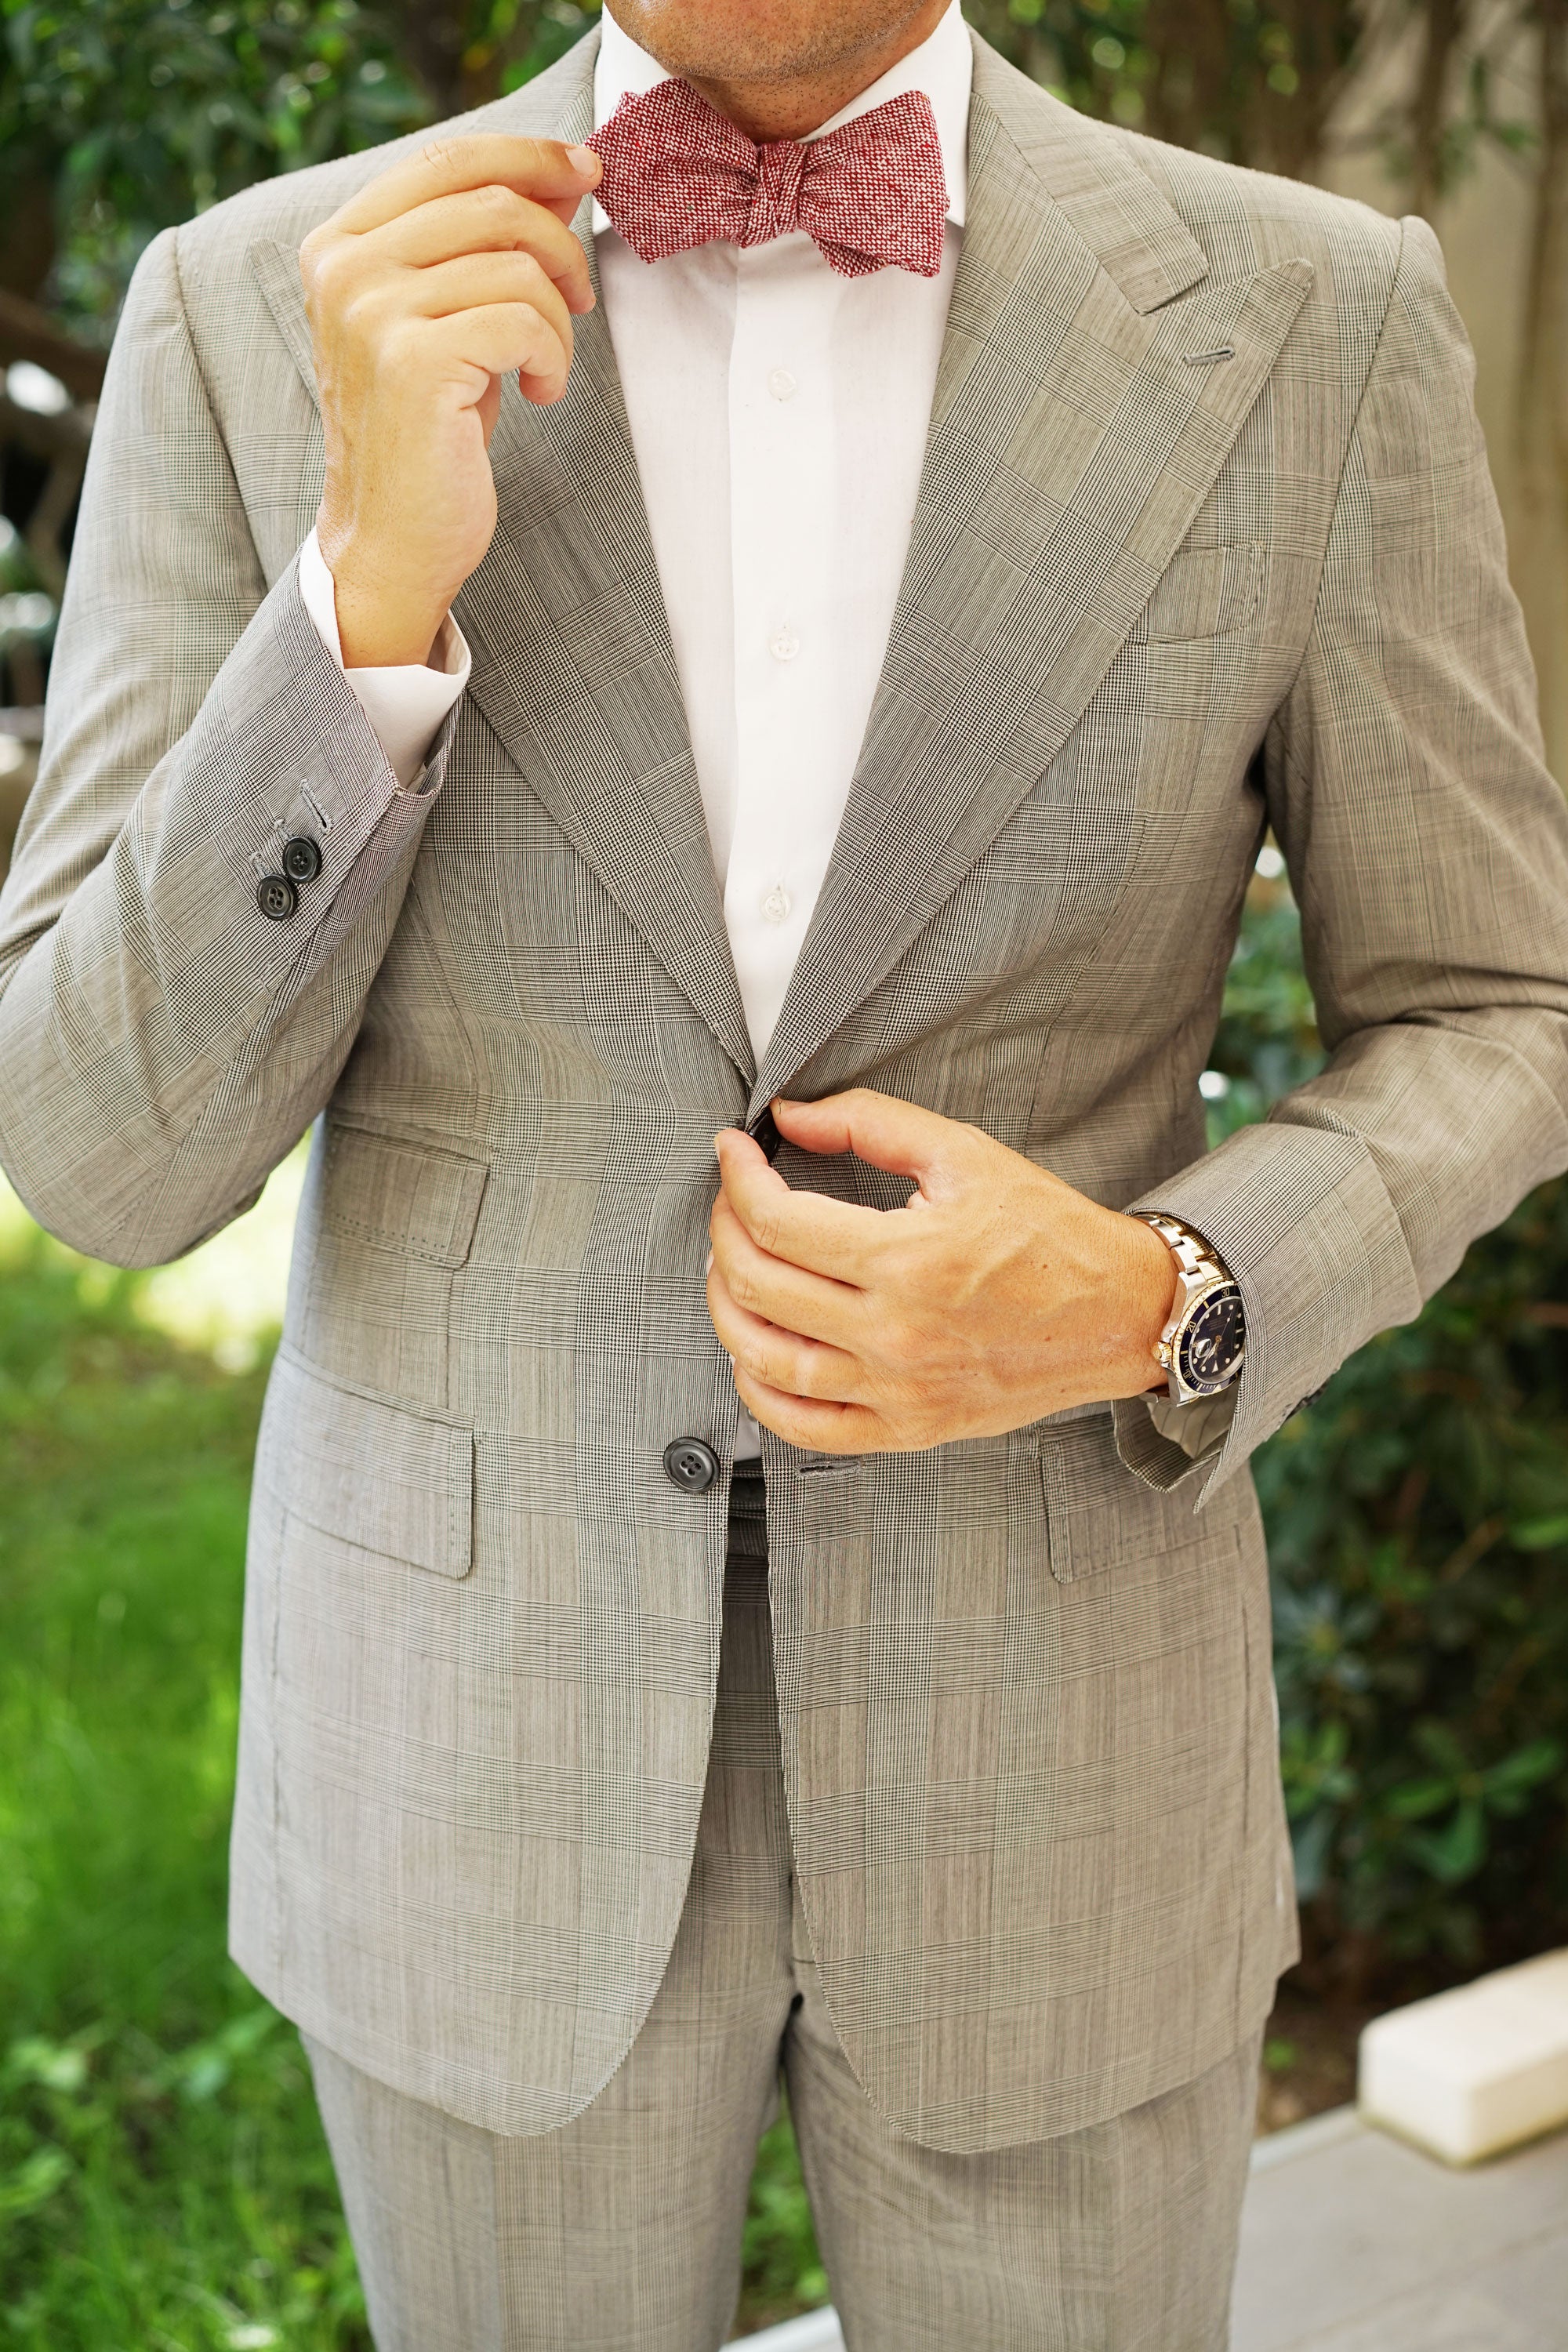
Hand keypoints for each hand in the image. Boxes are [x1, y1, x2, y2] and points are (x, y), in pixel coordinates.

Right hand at [301, 134, 602, 665]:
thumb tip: (565, 172)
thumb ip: (484, 243)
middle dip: (560, 246)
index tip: (586, 171)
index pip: (447, 159)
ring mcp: (373, 312)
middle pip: (492, 200)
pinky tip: (539, 393)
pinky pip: (524, 320)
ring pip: (517, 263)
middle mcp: (346, 268)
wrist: (391, 539)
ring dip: (559, 317)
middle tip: (580, 299)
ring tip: (545, 365)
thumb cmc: (428, 431)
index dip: (528, 154)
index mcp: (340, 244)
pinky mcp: (414, 362)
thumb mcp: (450, 318)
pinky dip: (552, 357)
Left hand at [706, 1091, 1177, 1452]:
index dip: (737, 1178)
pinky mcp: (909, 1427)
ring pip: (766, 1361)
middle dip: (724, 1232)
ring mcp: (899, 1390)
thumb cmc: (1050, 1234)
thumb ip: (870, 1123)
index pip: (777, 1220)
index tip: (733, 1153)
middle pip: (759, 1286)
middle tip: (732, 1202)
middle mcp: (897, 1334)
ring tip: (732, 1270)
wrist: (1119, 1313)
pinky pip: (806, 1428)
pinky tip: (754, 1353)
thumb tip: (790, 1117)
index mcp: (908, 1259)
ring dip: (727, 1310)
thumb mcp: (964, 1155)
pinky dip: (760, 1394)